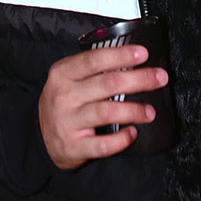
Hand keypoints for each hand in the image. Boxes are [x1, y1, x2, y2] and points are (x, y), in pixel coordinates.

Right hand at [38, 44, 167, 169]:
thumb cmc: (64, 101)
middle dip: (138, 80)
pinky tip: (132, 133)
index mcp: (63, 73)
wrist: (40, 136)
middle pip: (107, 84)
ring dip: (134, 110)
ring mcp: (67, 122)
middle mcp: (64, 96)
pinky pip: (102, 145)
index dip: (121, 55)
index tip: (143, 53)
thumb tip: (134, 59)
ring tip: (151, 111)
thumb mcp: (69, 78)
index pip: (94, 60)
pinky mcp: (73, 146)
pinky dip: (120, 140)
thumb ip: (94, 69)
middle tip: (160, 78)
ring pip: (106, 112)